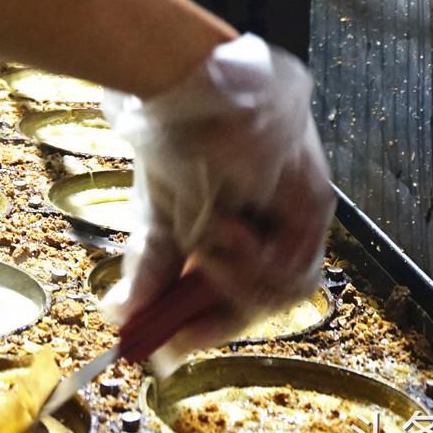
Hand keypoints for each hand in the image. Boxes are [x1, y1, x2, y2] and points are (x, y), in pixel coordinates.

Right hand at [99, 35, 333, 356]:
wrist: (182, 85)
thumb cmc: (173, 141)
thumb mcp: (158, 218)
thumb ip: (148, 272)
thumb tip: (118, 320)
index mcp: (250, 226)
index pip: (243, 292)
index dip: (209, 323)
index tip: (171, 346)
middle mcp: (283, 224)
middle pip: (269, 296)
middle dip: (220, 313)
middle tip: (180, 325)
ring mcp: (302, 213)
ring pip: (283, 286)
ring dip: (235, 281)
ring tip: (203, 250)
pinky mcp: (313, 199)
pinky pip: (293, 262)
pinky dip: (252, 261)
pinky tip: (223, 232)